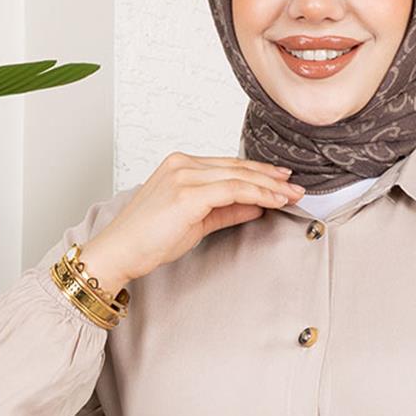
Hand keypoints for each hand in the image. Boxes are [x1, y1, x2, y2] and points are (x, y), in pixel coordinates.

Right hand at [78, 151, 306, 292]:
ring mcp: (184, 176)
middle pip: (237, 167)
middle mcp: (182, 164)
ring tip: (292, 196)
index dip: (259, 173)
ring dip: (270, 187)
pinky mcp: (188, 194)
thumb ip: (226, 211)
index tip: (283, 181)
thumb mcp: (196, 222)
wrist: (119, 251)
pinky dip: (258, 195)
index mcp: (180, 165)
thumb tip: (256, 207)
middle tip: (297, 187)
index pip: (229, 166)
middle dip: (271, 178)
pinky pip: (233, 190)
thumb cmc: (147, 240)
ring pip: (239, 177)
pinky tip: (274, 202)